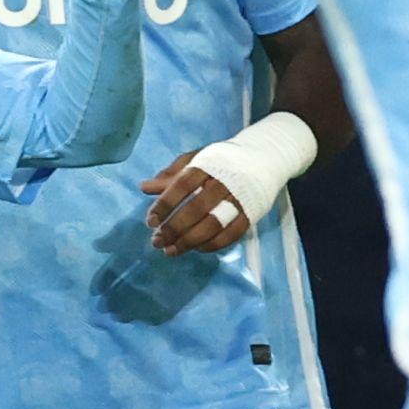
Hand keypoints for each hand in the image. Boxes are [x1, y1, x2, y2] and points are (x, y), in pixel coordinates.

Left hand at [140, 154, 259, 253]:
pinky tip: (196, 249)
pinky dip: (212, 245)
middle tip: (157, 241)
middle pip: (197, 209)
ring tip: (170, 251)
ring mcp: (239, 200)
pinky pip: (230, 235)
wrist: (263, 158)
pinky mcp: (251, 215)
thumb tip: (144, 187)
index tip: (150, 221)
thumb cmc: (222, 161)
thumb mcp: (196, 159)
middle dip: (174, 228)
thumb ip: (171, 174)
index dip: (165, 204)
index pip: (182, 185)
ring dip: (190, 241)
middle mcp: (224, 182)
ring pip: (213, 225)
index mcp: (208, 165)